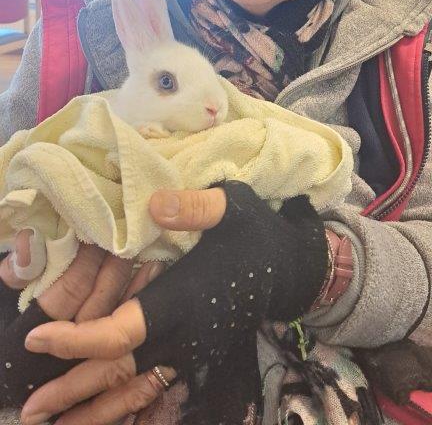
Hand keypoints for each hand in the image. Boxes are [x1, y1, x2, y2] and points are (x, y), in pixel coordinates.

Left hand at [21, 186, 324, 424]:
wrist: (291, 268)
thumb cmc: (255, 232)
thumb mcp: (232, 205)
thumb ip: (195, 207)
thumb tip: (153, 205)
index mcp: (184, 300)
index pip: (122, 331)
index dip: (79, 340)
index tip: (39, 340)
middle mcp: (185, 336)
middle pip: (120, 373)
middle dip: (74, 390)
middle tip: (29, 411)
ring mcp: (191, 353)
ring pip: (137, 391)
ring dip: (96, 410)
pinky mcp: (196, 357)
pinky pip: (155, 391)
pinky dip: (127, 408)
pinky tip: (104, 415)